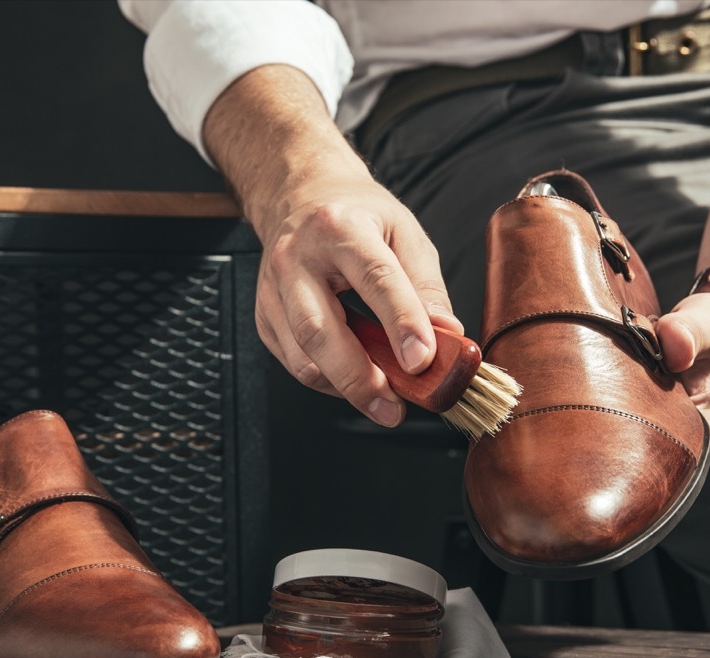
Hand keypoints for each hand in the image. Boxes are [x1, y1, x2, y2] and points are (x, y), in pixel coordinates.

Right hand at [254, 174, 462, 426]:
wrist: (301, 198)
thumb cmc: (357, 217)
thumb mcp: (404, 233)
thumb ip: (426, 286)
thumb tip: (445, 336)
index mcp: (340, 227)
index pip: (374, 279)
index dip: (400, 323)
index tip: (422, 361)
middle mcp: (297, 257)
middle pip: (321, 330)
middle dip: (360, 379)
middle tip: (395, 407)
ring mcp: (273, 289)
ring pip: (303, 356)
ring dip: (345, 388)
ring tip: (383, 398)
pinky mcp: (264, 315)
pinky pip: (295, 363)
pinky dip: (328, 381)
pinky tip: (353, 377)